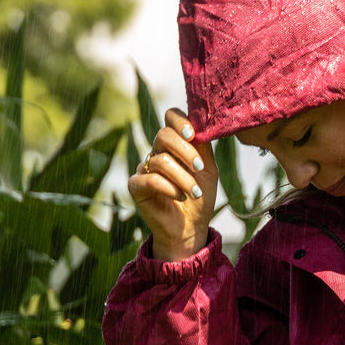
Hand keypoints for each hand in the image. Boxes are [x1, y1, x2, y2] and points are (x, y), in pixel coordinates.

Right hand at [129, 108, 218, 260]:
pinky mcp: (136, 186)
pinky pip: (150, 179)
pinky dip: (170, 188)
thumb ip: (203, 147)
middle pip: (163, 135)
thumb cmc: (200, 196)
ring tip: (194, 192)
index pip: (170, 118)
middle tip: (200, 169)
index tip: (192, 134)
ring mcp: (145, 168)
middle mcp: (157, 152)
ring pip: (161, 160)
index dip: (180, 121)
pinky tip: (180, 197)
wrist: (191, 226)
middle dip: (186, 151)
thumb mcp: (208, 169)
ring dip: (183, 178)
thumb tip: (203, 123)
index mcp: (175, 144)